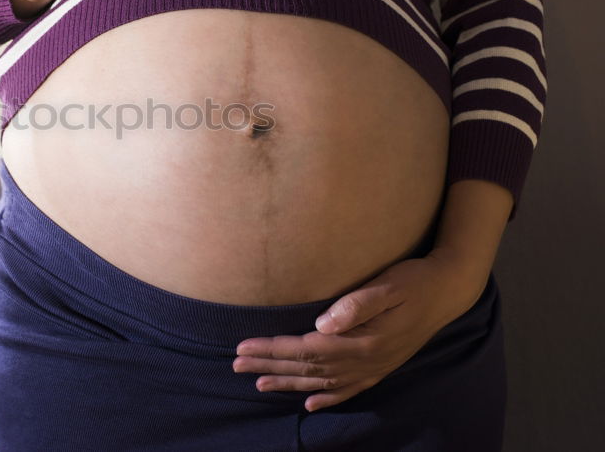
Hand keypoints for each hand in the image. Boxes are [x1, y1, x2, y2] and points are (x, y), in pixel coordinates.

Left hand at [232, 251, 483, 411]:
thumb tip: (323, 323)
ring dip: (289, 384)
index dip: (272, 350)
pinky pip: (348, 390)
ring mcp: (373, 367)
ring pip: (322, 382)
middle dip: (269, 367)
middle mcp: (365, 360)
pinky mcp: (380, 366)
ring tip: (259, 385)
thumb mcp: (388, 285)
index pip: (305, 349)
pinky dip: (326, 399)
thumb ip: (356, 304)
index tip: (242, 347)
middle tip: (236, 365)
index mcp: (361, 341)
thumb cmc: (414, 281)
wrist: (450, 291)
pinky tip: (309, 405)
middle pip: (307, 368)